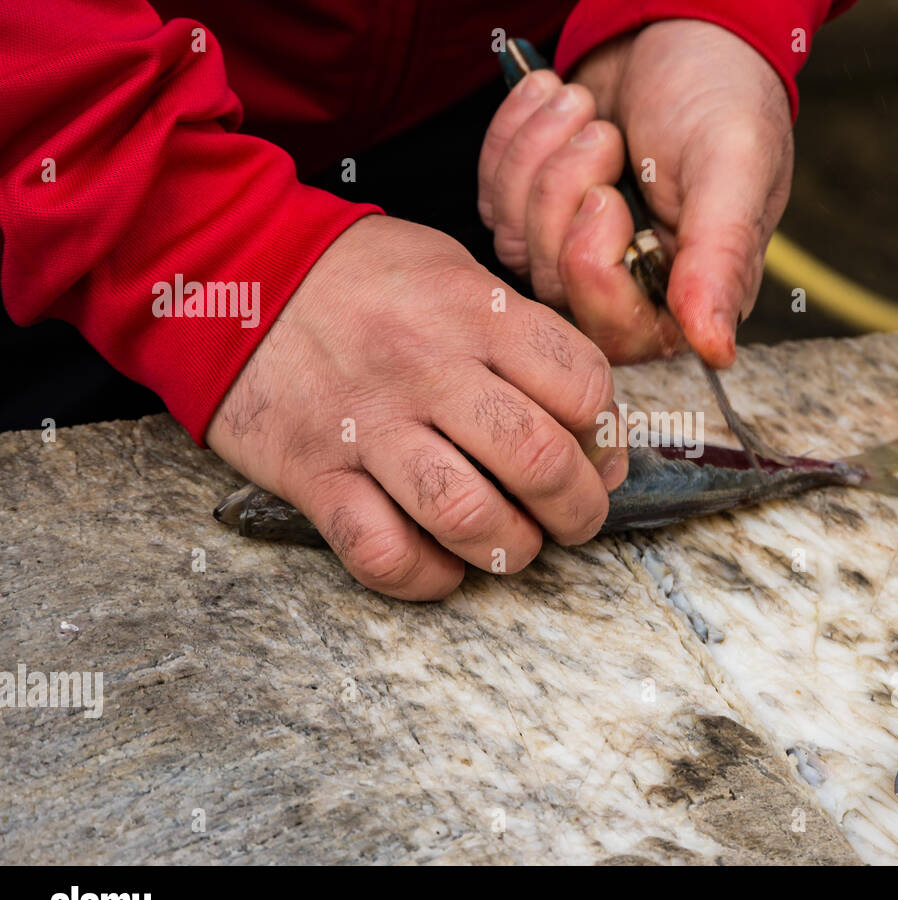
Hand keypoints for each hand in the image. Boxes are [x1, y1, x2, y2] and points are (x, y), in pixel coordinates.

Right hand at [206, 215, 627, 599]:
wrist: (231, 265)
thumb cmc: (363, 277)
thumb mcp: (455, 271)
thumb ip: (524, 339)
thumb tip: (591, 432)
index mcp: (475, 311)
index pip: (582, 385)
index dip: (607, 435)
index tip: (598, 454)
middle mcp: (428, 369)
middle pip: (538, 460)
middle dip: (579, 509)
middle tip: (576, 517)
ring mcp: (367, 425)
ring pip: (467, 517)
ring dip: (510, 549)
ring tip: (514, 542)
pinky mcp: (313, 473)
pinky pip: (381, 553)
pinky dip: (425, 576)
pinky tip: (440, 564)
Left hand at [477, 20, 793, 367]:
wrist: (681, 28)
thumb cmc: (722, 94)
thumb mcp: (733, 168)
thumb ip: (721, 260)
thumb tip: (718, 349)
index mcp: (689, 290)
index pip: (617, 331)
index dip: (591, 269)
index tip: (605, 197)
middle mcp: (631, 283)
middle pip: (555, 287)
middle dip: (561, 196)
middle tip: (604, 134)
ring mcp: (576, 249)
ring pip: (516, 242)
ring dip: (537, 157)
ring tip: (583, 105)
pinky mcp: (538, 212)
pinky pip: (492, 199)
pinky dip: (514, 138)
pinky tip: (553, 100)